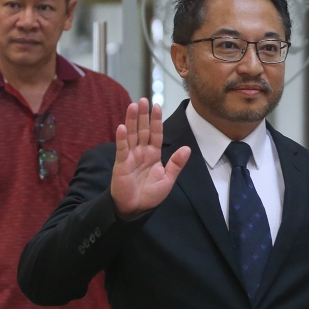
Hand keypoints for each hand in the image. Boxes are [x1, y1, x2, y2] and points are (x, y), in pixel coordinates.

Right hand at [110, 98, 190, 219]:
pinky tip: (122, 127)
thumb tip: (187, 149)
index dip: (156, 120)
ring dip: (131, 120)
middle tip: (143, 99)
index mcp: (153, 154)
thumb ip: (176, 164)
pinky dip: (122, 138)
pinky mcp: (121, 164)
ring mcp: (130, 156)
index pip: (156, 134)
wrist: (136, 209)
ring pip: (131, 135)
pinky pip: (122, 149)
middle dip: (143, 115)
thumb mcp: (168, 179)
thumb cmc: (150, 195)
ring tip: (133, 106)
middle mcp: (141, 152)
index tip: (156, 106)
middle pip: (142, 130)